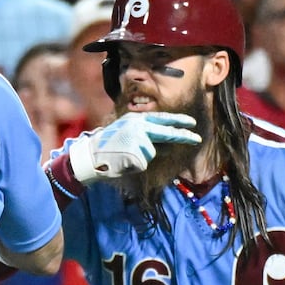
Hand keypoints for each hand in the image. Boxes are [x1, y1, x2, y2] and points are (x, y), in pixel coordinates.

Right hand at [64, 112, 200, 182]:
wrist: (88, 156)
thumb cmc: (106, 146)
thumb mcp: (124, 132)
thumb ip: (144, 133)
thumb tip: (166, 143)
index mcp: (135, 119)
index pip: (162, 118)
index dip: (178, 121)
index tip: (192, 123)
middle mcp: (138, 126)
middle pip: (166, 132)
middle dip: (182, 136)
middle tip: (197, 138)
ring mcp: (137, 140)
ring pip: (150, 153)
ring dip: (141, 158)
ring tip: (123, 156)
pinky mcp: (136, 154)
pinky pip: (143, 163)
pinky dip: (134, 166)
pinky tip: (122, 162)